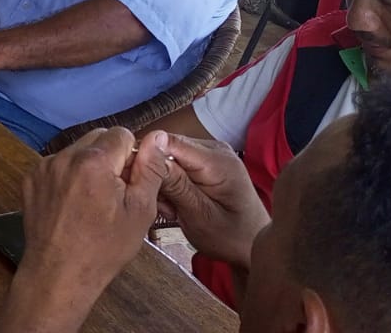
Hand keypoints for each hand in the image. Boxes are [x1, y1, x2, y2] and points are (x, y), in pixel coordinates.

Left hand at [19, 127, 170, 293]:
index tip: (130, 181)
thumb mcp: (140, 211)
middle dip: (110, 157)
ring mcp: (44, 167)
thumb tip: (157, 138)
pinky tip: (73, 203)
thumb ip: (151, 169)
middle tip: (114, 191)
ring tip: (92, 200)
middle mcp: (65, 157)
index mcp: (94, 161)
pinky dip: (68, 175)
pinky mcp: (31, 178)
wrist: (59, 273)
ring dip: (89, 165)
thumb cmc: (104, 248)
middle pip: (98, 137)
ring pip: (77, 150)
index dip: (131, 156)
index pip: (122, 134)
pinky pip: (58, 164)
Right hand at [156, 132, 268, 268]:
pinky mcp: (204, 163)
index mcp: (217, 160)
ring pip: (166, 158)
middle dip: (155, 175)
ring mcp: (209, 154)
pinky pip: (175, 165)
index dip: (146, 158)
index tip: (140, 185)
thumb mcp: (199, 216)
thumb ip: (175, 184)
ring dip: (161, 183)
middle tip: (164, 207)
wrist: (250, 247)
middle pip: (165, 148)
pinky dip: (169, 185)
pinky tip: (178, 205)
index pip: (167, 142)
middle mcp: (213, 149)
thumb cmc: (230, 237)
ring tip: (173, 210)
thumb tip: (149, 151)